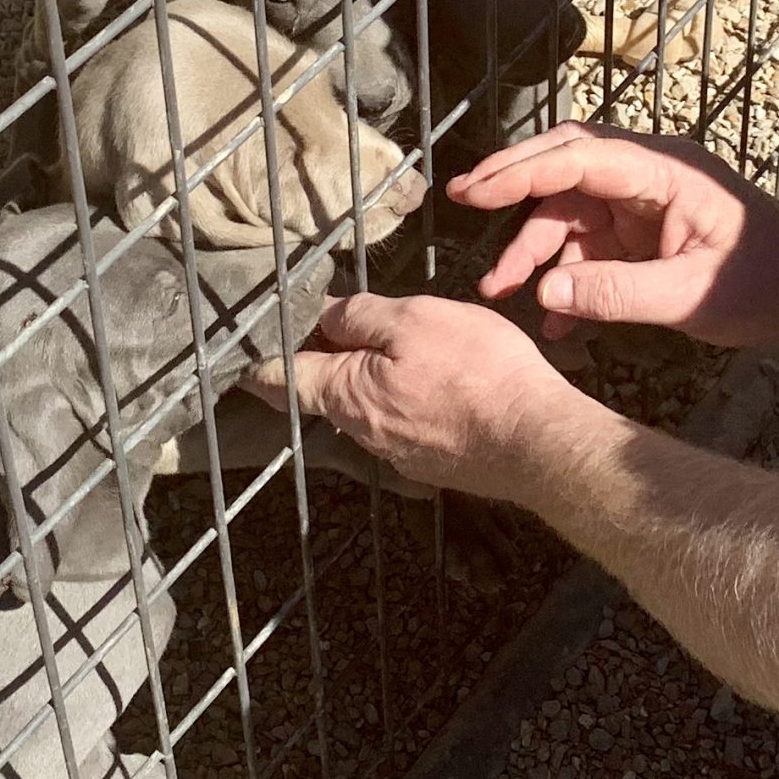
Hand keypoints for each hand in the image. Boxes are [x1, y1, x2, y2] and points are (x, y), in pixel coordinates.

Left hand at [240, 292, 580, 500]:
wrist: (535, 441)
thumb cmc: (478, 373)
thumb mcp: (417, 320)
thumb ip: (363, 317)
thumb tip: (326, 316)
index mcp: (348, 393)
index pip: (283, 378)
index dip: (261, 359)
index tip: (243, 349)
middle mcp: (363, 431)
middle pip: (325, 392)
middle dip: (319, 361)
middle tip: (324, 327)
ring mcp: (398, 452)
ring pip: (365, 408)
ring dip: (364, 380)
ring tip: (384, 348)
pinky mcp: (432, 462)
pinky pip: (401, 423)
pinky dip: (400, 400)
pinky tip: (428, 383)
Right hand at [449, 123, 778, 346]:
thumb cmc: (766, 280)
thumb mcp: (692, 295)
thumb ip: (618, 293)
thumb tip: (545, 291)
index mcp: (663, 170)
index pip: (580, 157)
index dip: (522, 171)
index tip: (473, 190)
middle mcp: (646, 175)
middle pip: (565, 168)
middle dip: (512, 186)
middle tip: (460, 201)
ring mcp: (642, 203)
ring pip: (570, 212)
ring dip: (535, 250)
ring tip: (499, 292)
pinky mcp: (642, 232)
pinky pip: (589, 245)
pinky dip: (566, 276)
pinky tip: (550, 319)